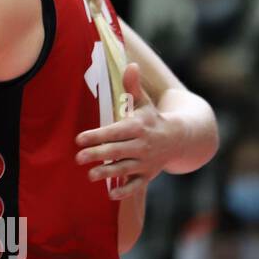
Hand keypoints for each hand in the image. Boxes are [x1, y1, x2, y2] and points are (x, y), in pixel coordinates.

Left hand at [75, 62, 170, 200]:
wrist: (180, 139)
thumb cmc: (152, 118)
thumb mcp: (144, 102)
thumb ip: (133, 86)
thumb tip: (131, 64)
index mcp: (138, 127)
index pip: (115, 132)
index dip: (97, 135)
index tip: (79, 139)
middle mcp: (142, 145)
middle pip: (117, 151)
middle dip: (98, 154)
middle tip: (78, 158)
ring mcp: (145, 162)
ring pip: (125, 169)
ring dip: (107, 173)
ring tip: (90, 175)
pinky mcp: (147, 175)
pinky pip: (136, 185)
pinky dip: (125, 191)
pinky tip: (111, 194)